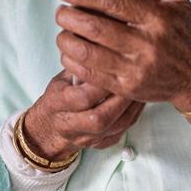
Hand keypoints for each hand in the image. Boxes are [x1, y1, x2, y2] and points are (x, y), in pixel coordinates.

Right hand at [23, 70, 145, 160]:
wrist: (49, 130)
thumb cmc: (58, 97)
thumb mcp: (61, 78)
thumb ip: (78, 67)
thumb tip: (98, 45)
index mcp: (57, 105)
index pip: (82, 97)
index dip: (101, 84)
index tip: (115, 69)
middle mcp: (70, 126)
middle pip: (100, 118)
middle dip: (120, 99)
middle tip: (135, 79)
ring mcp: (86, 139)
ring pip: (114, 127)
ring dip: (131, 106)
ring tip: (141, 88)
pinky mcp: (100, 144)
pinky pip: (122, 132)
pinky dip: (133, 115)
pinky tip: (139, 101)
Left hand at [54, 0, 190, 111]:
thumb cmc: (182, 34)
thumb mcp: (180, 3)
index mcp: (156, 19)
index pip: (113, 1)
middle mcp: (146, 45)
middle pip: (95, 28)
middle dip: (69, 16)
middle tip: (60, 10)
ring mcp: (135, 69)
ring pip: (88, 53)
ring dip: (66, 39)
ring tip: (63, 29)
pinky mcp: (126, 88)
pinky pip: (89, 75)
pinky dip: (72, 61)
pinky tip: (69, 51)